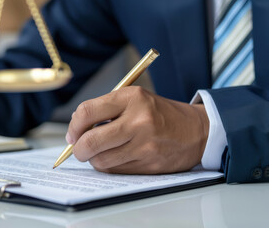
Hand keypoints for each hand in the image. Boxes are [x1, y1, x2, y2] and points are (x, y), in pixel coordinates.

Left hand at [66, 86, 208, 173]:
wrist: (196, 130)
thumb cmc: (160, 113)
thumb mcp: (135, 99)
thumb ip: (105, 109)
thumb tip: (75, 130)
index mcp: (132, 98)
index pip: (87, 112)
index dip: (73, 126)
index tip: (72, 134)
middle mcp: (139, 121)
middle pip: (90, 141)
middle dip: (78, 149)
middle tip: (78, 149)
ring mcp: (145, 145)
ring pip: (101, 161)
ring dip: (94, 159)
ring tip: (100, 152)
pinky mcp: (150, 164)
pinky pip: (116, 171)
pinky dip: (109, 167)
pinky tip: (116, 158)